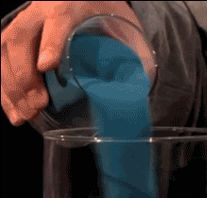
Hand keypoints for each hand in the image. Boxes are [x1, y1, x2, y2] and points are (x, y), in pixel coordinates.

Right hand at [1, 1, 141, 124]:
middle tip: (38, 105)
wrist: (87, 3)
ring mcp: (24, 24)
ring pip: (4, 50)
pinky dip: (4, 90)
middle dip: (25, 75)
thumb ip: (128, 54)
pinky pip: (0, 62)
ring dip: (10, 87)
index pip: (58, 18)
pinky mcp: (14, 39)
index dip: (50, 42)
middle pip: (21, 37)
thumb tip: (132, 93)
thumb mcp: (123, 29)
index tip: (47, 67)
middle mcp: (40, 10)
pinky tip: (13, 110)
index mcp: (71, 3)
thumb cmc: (105, 18)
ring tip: (24, 115)